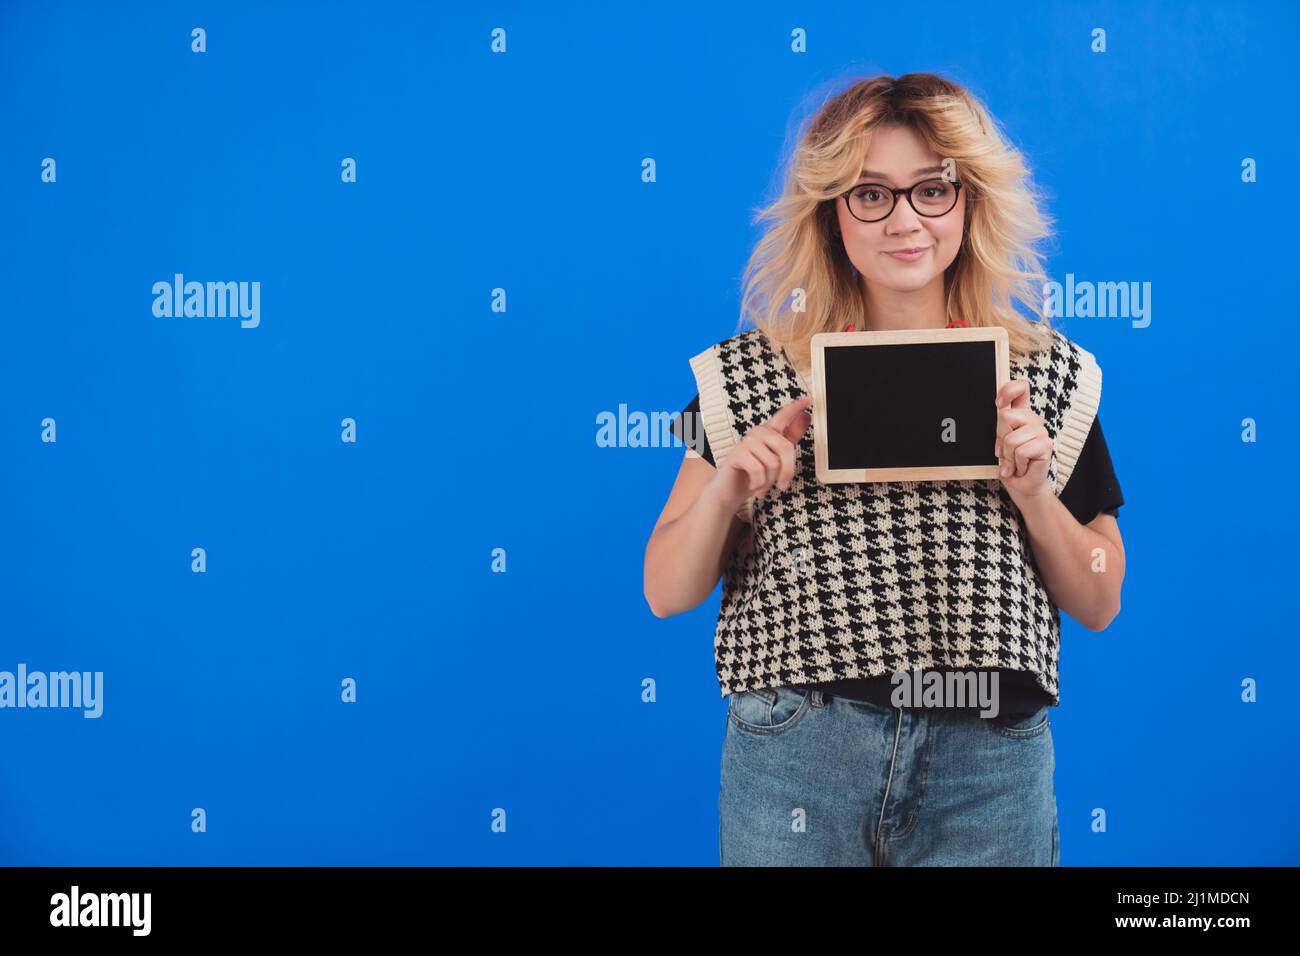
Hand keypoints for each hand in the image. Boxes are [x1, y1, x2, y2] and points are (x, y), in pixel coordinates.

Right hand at [711, 395, 813, 511]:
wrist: (729, 491)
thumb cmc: (752, 476)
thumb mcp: (776, 458)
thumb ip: (791, 438)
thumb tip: (806, 417)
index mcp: (769, 433)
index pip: (784, 415)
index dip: (796, 407)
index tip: (809, 399)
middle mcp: (758, 433)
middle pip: (785, 447)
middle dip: (787, 471)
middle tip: (782, 484)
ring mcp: (746, 441)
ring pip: (773, 462)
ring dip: (769, 481)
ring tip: (762, 485)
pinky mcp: (737, 453)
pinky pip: (758, 469)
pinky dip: (759, 483)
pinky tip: (755, 486)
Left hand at [994, 377, 1051, 498]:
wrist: (1022, 486)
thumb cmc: (1010, 464)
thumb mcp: (999, 442)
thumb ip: (1000, 426)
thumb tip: (999, 409)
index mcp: (1021, 414)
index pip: (1021, 388)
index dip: (1008, 390)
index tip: (998, 404)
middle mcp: (1033, 420)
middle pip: (1006, 416)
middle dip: (999, 438)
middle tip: (1004, 452)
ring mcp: (1041, 432)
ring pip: (1011, 439)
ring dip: (1007, 456)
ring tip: (1013, 462)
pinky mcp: (1046, 445)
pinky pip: (1021, 451)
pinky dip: (1016, 464)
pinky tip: (1021, 467)